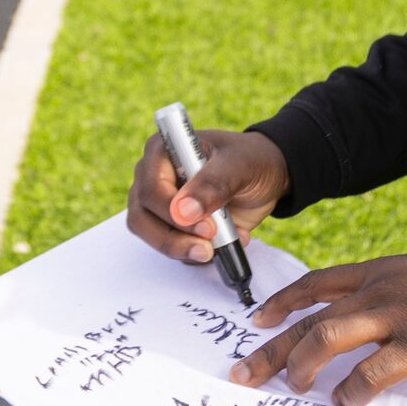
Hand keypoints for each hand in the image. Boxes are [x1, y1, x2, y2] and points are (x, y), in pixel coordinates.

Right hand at [127, 127, 288, 266]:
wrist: (265, 178)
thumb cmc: (249, 160)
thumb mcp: (239, 165)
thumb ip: (213, 183)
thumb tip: (182, 212)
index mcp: (161, 152)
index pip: (151, 188)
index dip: (173, 211)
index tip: (208, 227)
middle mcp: (152, 178)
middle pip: (141, 217)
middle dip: (173, 239)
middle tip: (207, 250)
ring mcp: (159, 205)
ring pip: (152, 236)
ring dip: (183, 249)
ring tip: (216, 249)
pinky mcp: (171, 227)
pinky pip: (171, 248)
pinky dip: (195, 253)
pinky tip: (221, 244)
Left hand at [236, 245, 406, 405]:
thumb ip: (396, 297)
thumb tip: (376, 327)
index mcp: (381, 272)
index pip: (317, 283)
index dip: (282, 302)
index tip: (255, 320)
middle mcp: (381, 290)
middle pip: (310, 317)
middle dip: (271, 346)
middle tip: (244, 374)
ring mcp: (400, 316)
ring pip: (329, 336)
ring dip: (303, 364)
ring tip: (293, 388)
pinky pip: (375, 370)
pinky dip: (354, 390)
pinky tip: (346, 403)